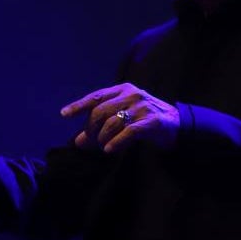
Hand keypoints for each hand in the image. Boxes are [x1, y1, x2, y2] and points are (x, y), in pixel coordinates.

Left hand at [60, 83, 179, 153]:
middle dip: (91, 129)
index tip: (64, 115)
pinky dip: (116, 142)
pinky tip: (109, 150)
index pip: (96, 96)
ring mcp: (142, 107)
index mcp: (123, 89)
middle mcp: (132, 95)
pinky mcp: (152, 122)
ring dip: (102, 138)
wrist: (177, 124)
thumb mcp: (124, 116)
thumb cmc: (145, 119)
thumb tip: (78, 141)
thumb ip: (103, 123)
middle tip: (88, 143)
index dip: (79, 105)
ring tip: (101, 147)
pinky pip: (128, 132)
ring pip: (112, 122)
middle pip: (101, 111)